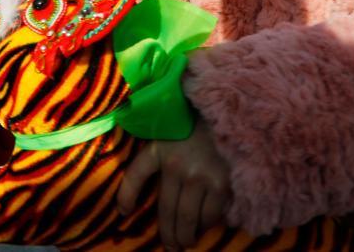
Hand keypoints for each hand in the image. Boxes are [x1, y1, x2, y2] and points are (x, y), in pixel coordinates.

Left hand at [117, 123, 230, 250]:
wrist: (230, 115)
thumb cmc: (196, 124)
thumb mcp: (168, 132)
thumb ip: (154, 155)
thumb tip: (136, 187)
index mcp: (160, 149)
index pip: (136, 174)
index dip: (126, 196)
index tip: (123, 212)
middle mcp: (176, 167)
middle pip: (167, 210)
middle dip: (168, 233)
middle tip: (171, 247)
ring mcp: (200, 177)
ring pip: (188, 218)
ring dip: (186, 235)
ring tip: (186, 242)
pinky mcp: (221, 184)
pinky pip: (211, 214)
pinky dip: (206, 225)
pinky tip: (203, 228)